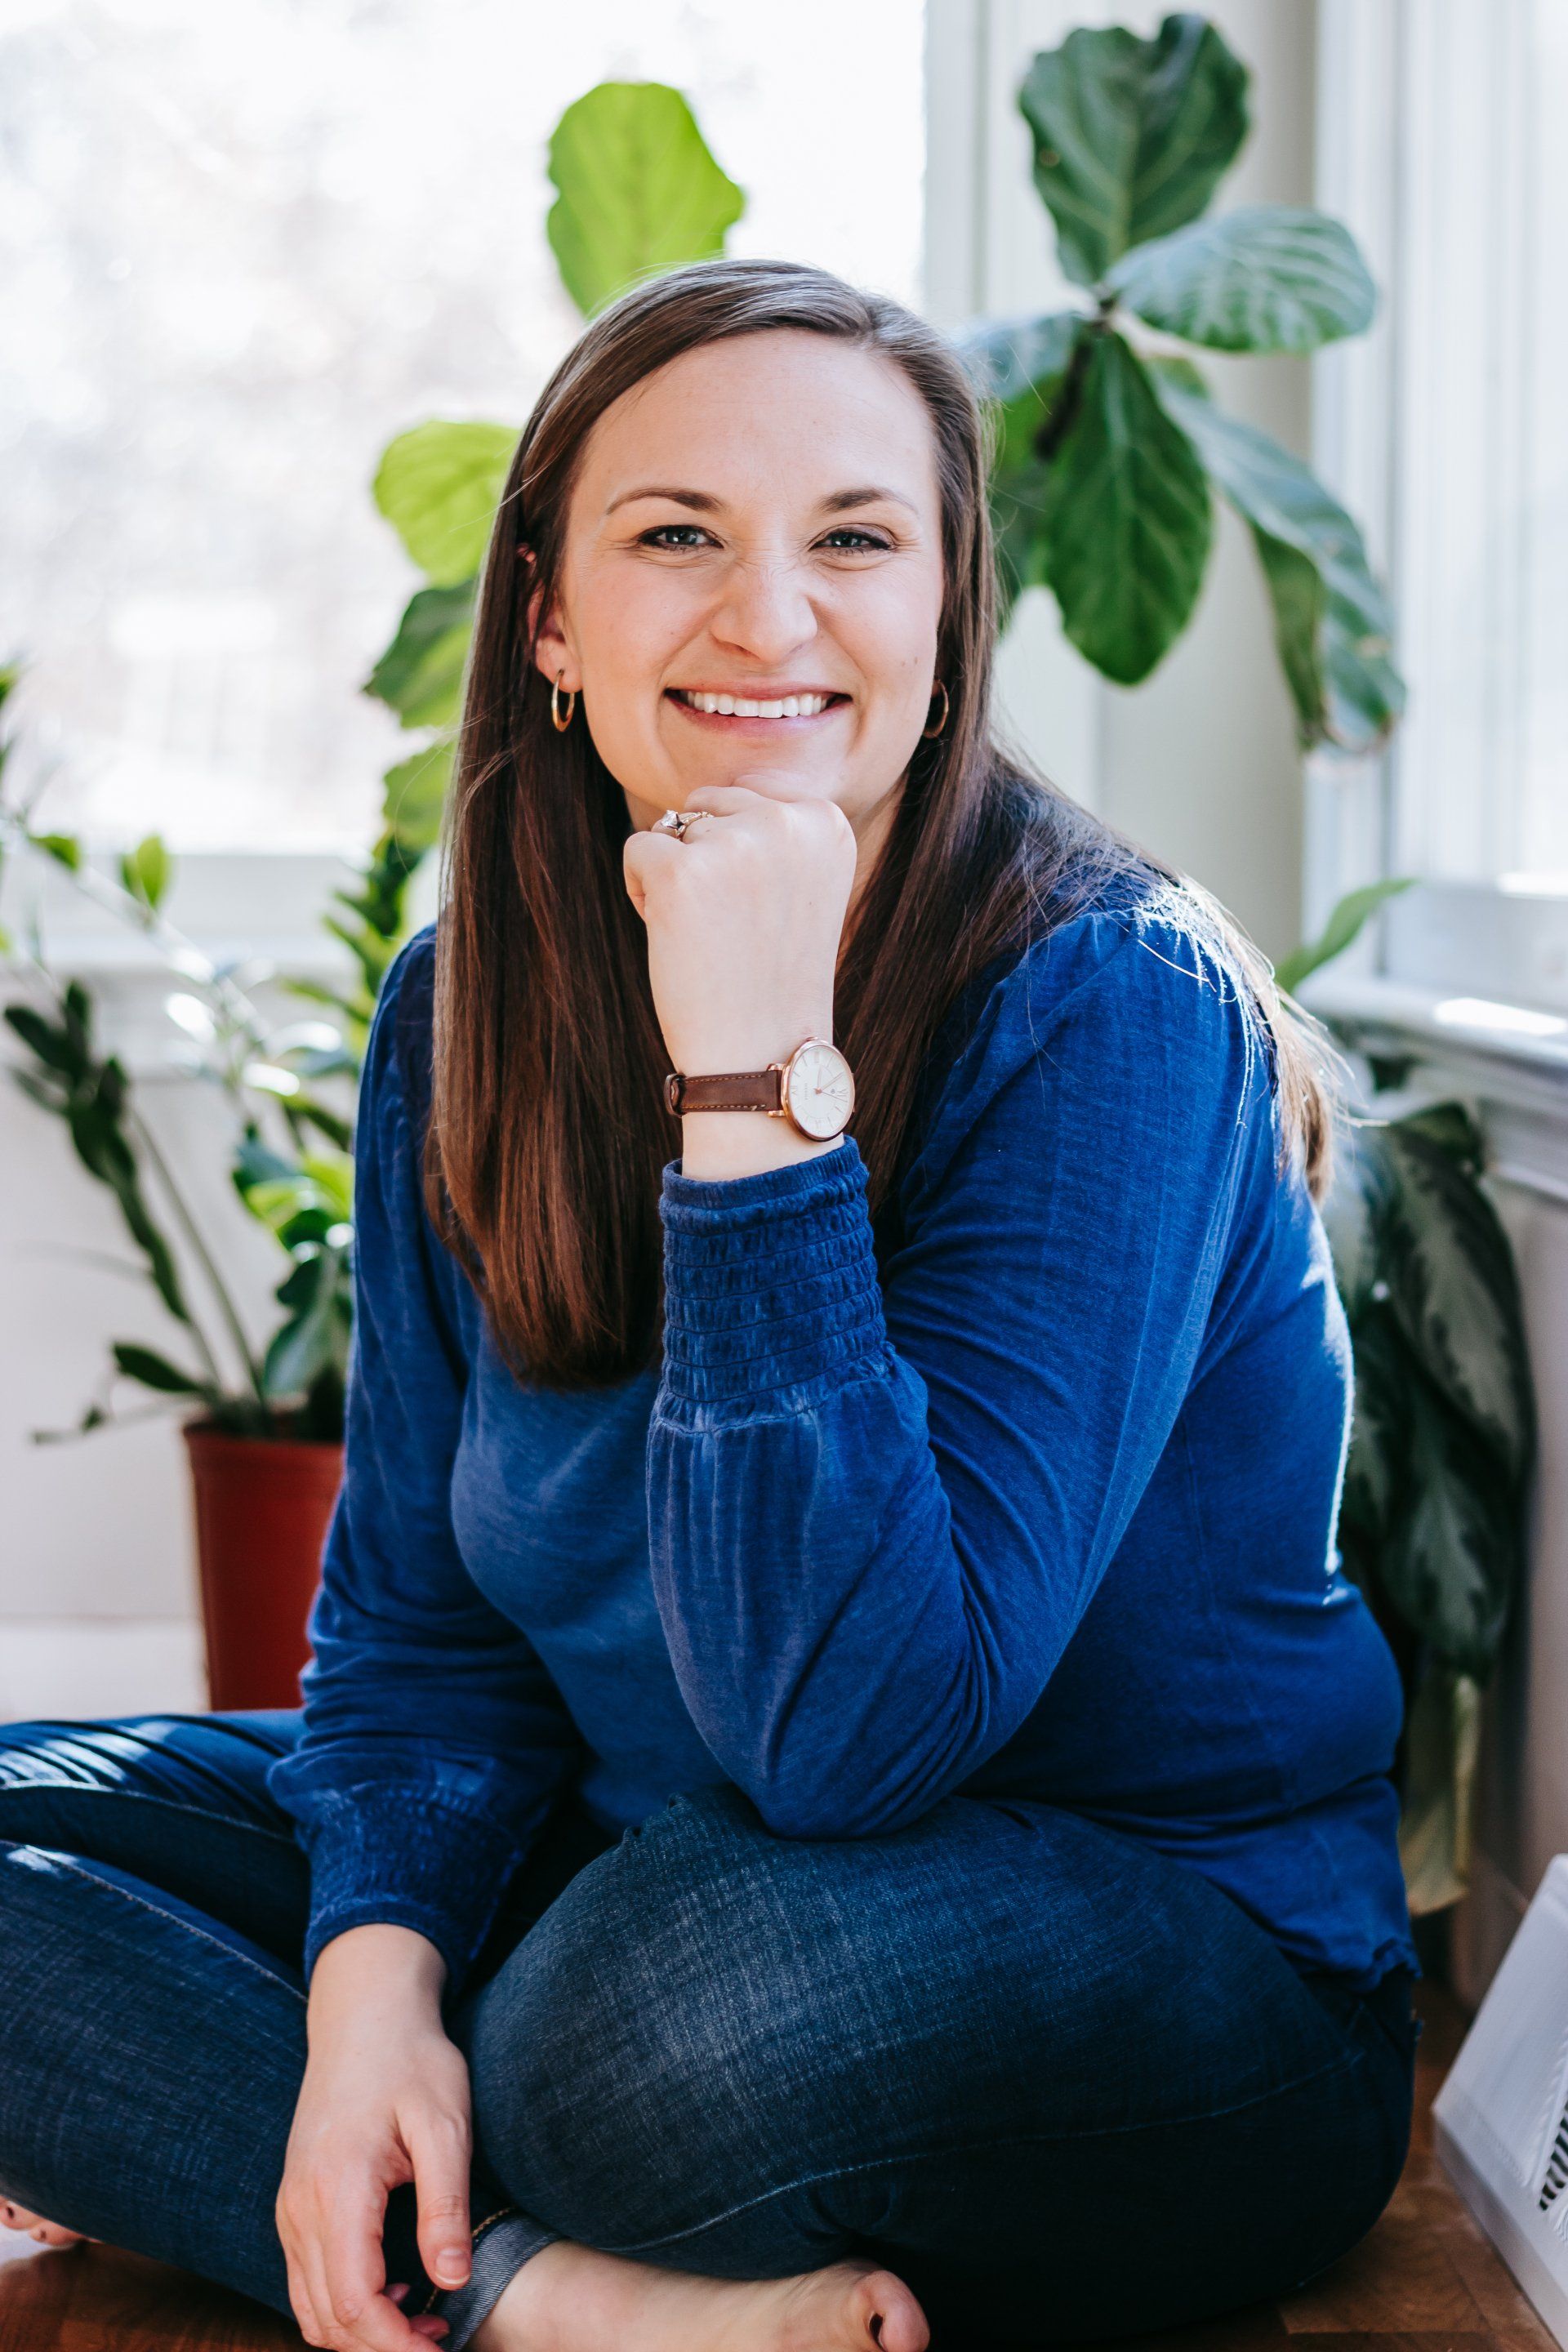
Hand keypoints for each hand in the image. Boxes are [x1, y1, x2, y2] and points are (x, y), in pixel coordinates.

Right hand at [278, 1926, 468, 2350]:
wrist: (364, 2015)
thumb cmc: (412, 2060)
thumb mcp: (445, 2123)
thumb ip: (446, 2202)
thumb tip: (452, 2281)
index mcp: (337, 2188)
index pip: (356, 2302)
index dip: (396, 2346)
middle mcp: (300, 2207)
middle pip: (328, 2319)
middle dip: (383, 2349)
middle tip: (443, 2342)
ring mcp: (290, 2208)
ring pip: (310, 2308)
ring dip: (361, 2335)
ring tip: (425, 2325)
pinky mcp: (295, 2205)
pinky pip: (307, 2281)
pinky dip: (344, 2307)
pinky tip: (395, 2292)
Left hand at [622, 773, 856, 1083]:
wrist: (763, 1053)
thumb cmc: (773, 976)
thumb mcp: (802, 887)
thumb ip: (774, 834)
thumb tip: (702, 800)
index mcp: (827, 822)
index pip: (752, 798)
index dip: (741, 855)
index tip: (765, 911)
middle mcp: (788, 822)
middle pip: (710, 807)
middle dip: (707, 858)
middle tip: (734, 927)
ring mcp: (734, 844)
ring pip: (674, 829)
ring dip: (679, 878)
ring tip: (711, 936)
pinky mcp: (680, 871)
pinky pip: (639, 850)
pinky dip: (642, 892)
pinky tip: (677, 937)